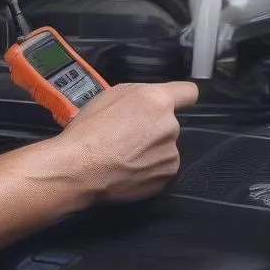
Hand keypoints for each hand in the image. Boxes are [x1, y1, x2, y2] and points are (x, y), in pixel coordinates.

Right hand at [51, 81, 198, 204]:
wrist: (80, 168)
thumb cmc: (89, 130)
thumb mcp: (108, 95)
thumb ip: (137, 94)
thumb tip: (148, 102)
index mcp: (157, 101)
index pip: (189, 92)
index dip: (180, 96)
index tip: (174, 102)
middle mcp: (170, 126)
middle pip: (169, 122)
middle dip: (153, 126)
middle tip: (127, 133)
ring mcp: (171, 154)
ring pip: (165, 146)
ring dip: (151, 148)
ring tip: (124, 153)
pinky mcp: (166, 177)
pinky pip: (161, 167)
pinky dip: (149, 168)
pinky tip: (128, 167)